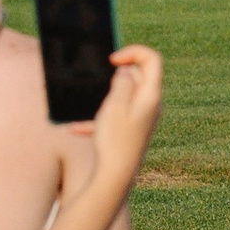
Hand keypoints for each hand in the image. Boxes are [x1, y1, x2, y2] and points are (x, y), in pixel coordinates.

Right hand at [90, 44, 163, 170]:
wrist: (115, 178)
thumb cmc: (115, 140)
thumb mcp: (115, 105)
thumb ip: (122, 83)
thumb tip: (127, 71)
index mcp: (151, 96)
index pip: (152, 59)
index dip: (132, 51)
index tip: (112, 60)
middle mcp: (151, 106)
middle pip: (139, 76)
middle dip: (117, 75)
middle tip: (99, 82)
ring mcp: (142, 119)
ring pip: (124, 97)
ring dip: (104, 98)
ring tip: (88, 106)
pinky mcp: (131, 131)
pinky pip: (114, 117)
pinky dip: (98, 118)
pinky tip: (77, 128)